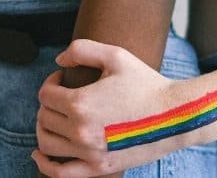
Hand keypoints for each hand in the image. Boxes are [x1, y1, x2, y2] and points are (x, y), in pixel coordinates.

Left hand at [32, 39, 178, 177]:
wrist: (176, 115)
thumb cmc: (146, 83)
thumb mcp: (116, 56)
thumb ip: (82, 50)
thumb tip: (58, 60)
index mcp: (80, 103)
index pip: (45, 95)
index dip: (50, 82)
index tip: (63, 79)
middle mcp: (80, 131)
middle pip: (44, 117)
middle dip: (48, 104)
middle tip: (62, 97)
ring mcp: (89, 153)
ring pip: (46, 143)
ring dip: (44, 129)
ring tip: (55, 119)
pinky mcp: (100, 168)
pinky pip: (60, 173)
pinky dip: (45, 165)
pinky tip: (40, 155)